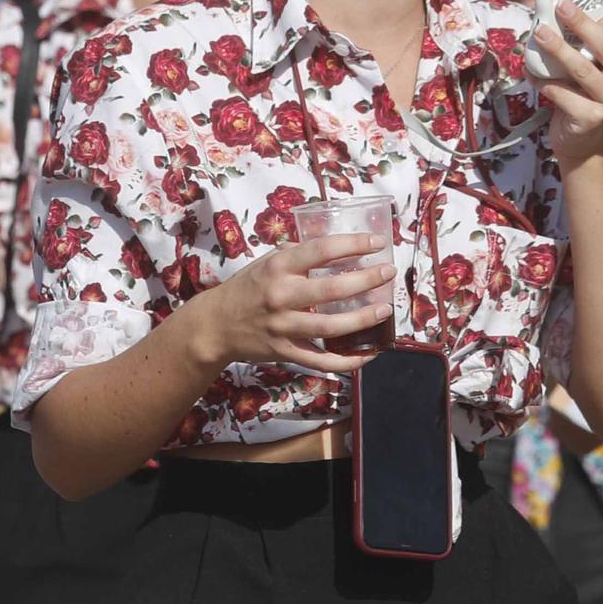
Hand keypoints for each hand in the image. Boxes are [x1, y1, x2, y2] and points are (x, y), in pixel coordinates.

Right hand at [189, 233, 396, 375]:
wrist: (214, 326)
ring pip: (330, 328)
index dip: (354, 245)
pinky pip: (322, 360)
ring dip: (363, 320)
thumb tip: (336, 246)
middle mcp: (281, 296)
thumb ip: (298, 255)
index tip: (377, 242)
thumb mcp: (267, 262)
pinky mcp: (285, 351)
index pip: (322, 250)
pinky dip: (348, 361)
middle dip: (366, 281)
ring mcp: (283, 327)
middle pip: (332, 290)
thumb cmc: (247, 288)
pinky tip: (369, 353)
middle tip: (388, 273)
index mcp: (278, 267)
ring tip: (385, 310)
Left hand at [536, 0, 602, 165]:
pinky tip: (532, 73)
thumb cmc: (591, 93)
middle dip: (581, 23)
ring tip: (539, 34)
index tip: (582, 13)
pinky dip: (544, 80)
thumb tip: (565, 11)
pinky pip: (562, 91)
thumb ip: (595, 45)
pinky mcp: (592, 119)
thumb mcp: (602, 68)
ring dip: (557, 48)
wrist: (585, 141)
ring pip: (582, 67)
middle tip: (561, 7)